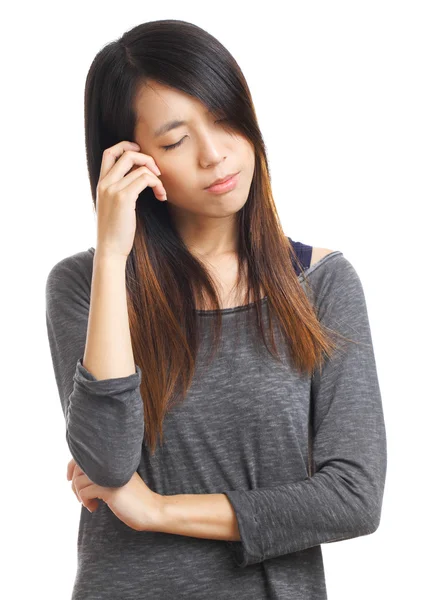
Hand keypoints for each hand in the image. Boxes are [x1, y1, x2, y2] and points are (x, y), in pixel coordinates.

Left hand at [67, 458, 163, 531]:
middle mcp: (112, 464)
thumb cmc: (133, 498)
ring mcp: (111, 475)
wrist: (151, 510)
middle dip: (74, 485)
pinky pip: (85, 492)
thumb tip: (77, 475)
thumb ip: (104, 473)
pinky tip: (94, 508)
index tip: (70, 479)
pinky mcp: (110, 489)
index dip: (72, 466)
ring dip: (80, 495)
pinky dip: (85, 501)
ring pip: (79, 481)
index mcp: (115, 460)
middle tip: (82, 497)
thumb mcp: (117, 481)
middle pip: (78, 467)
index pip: (85, 455)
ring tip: (90, 503)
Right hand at [95, 140, 167, 259]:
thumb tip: (139, 180)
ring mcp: (113, 189)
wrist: (110, 250)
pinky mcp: (124, 198)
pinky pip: (145, 179)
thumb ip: (121, 191)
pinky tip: (161, 196)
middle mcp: (105, 183)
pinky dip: (157, 185)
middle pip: (126, 153)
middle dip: (147, 158)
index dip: (126, 147)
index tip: (141, 155)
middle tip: (158, 173)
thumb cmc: (116, 232)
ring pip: (139, 167)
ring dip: (156, 177)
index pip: (109, 153)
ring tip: (161, 192)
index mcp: (101, 183)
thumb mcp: (114, 207)